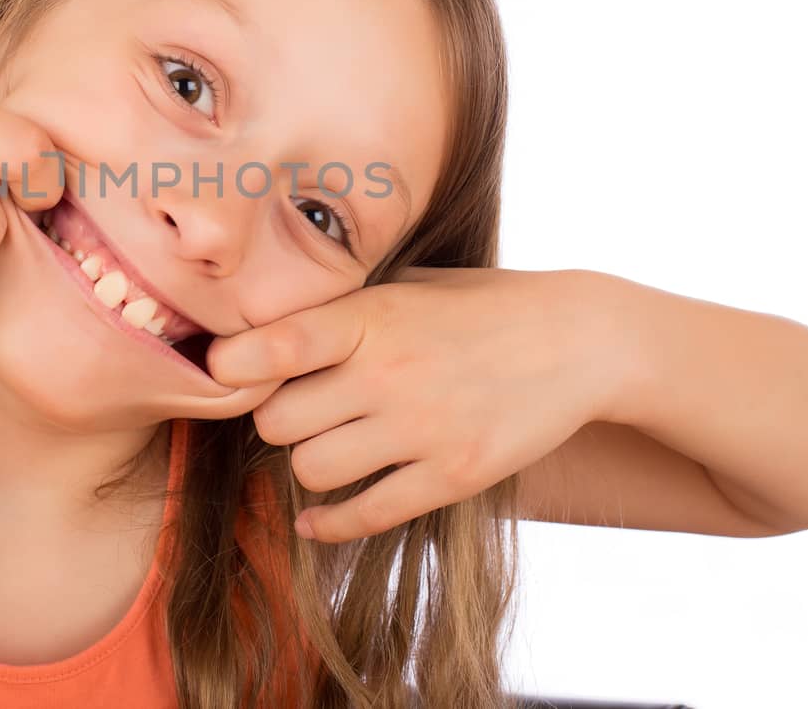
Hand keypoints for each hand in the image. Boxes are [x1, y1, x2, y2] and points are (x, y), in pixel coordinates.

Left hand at [203, 267, 621, 542]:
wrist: (580, 340)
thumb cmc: (481, 305)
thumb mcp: (408, 284)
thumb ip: (341, 307)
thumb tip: (255, 327)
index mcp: (371, 315)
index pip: (273, 346)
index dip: (233, 366)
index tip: (226, 371)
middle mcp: (388, 372)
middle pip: (276, 420)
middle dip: (276, 418)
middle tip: (298, 410)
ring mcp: (422, 428)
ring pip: (310, 470)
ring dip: (309, 463)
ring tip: (329, 445)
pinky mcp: (453, 475)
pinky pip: (364, 515)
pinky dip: (329, 523)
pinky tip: (318, 518)